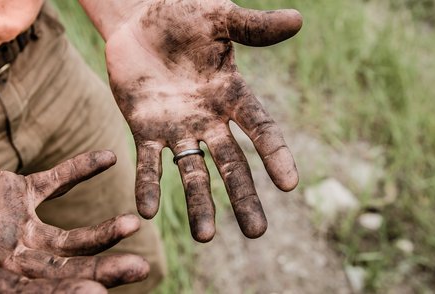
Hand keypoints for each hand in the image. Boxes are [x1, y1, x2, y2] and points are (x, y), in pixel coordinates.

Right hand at [0, 133, 148, 293]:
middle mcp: (4, 258)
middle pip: (62, 272)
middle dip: (100, 271)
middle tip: (141, 270)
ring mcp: (14, 226)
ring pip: (68, 237)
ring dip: (101, 232)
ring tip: (132, 224)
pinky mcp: (16, 192)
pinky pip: (56, 182)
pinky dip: (80, 170)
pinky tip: (107, 157)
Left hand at [104, 0, 301, 241]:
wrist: (137, 18)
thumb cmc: (181, 14)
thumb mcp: (218, 17)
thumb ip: (253, 27)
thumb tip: (298, 20)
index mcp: (231, 94)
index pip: (260, 128)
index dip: (275, 154)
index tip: (290, 184)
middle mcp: (208, 118)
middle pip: (231, 163)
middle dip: (243, 196)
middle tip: (257, 232)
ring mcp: (177, 127)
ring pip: (191, 171)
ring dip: (198, 203)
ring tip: (204, 237)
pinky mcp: (144, 129)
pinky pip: (147, 162)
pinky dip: (148, 185)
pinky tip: (146, 211)